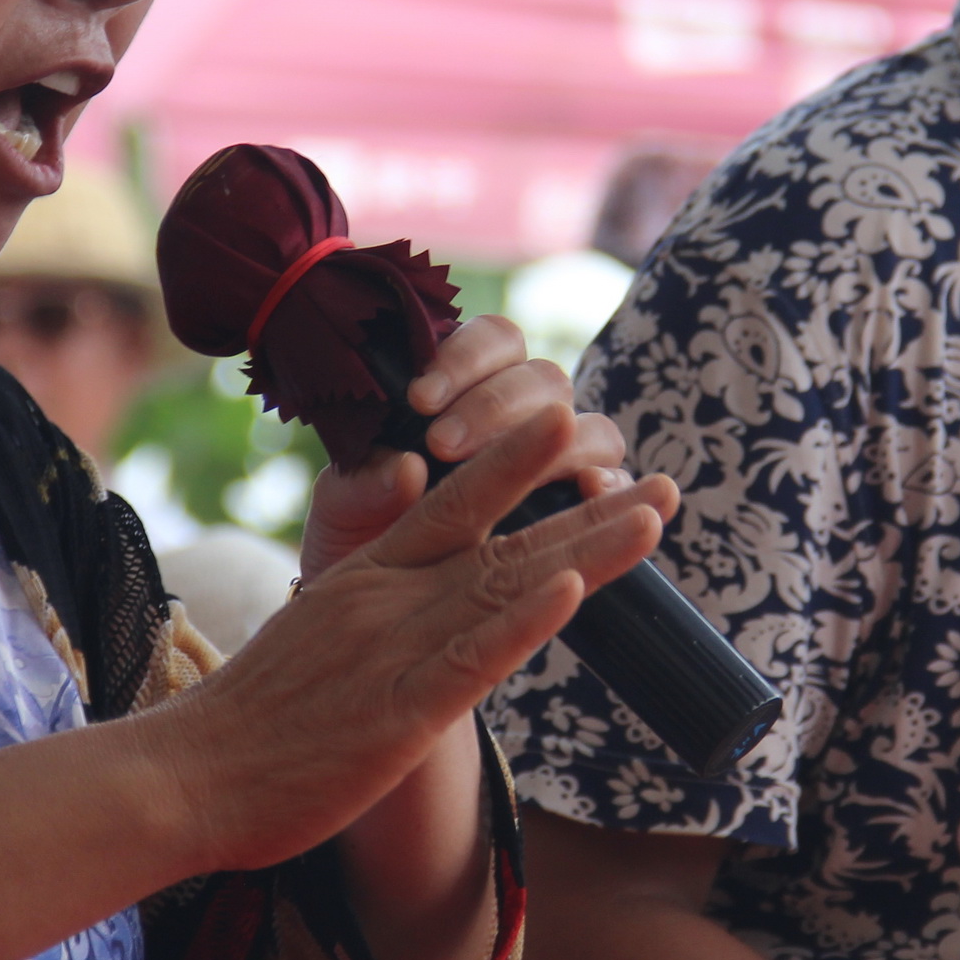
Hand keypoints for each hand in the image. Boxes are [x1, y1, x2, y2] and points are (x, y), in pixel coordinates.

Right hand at [148, 405, 674, 871]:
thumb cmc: (251, 716)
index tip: (575, 428)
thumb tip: (401, 506)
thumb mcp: (310, 623)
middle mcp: (387, 600)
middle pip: (505, 539)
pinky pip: (471, 660)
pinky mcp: (397, 714)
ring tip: (651, 513)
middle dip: (589, 506)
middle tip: (665, 481)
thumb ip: (367, 578)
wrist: (184, 775)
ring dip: (587, 547)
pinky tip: (574, 590)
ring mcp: (393, 652)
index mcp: (365, 578)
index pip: (452, 502)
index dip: (518, 463)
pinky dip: (524, 622)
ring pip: (505, 588)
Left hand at [300, 314, 632, 578]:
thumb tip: (402, 468)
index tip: (419, 398)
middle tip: (443, 444)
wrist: (369, 618)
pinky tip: (590, 492)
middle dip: (495, 406)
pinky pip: (614, 484)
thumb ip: (362, 485)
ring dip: (556, 443)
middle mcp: (525, 417)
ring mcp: (562, 460)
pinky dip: (609, 483)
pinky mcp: (584, 510)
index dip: (465, 357)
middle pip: (543, 380)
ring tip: (524, 473)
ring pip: (587, 425)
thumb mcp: (345, 511)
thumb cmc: (358, 536)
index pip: (492, 342)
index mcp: (469, 388)